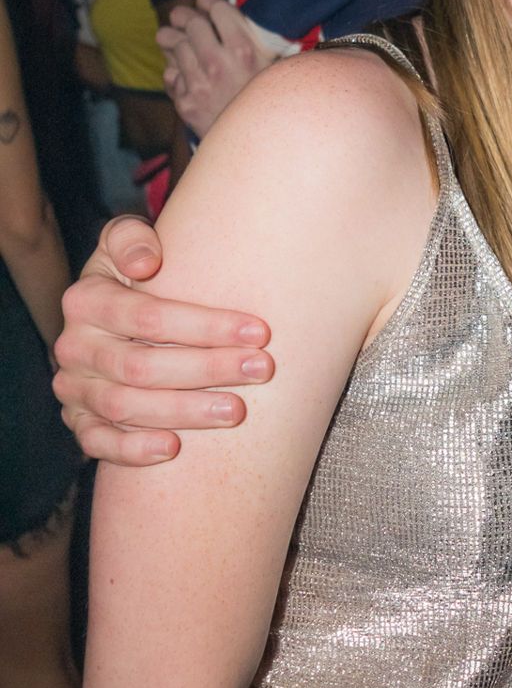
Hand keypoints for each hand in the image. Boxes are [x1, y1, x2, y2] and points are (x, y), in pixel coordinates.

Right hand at [53, 215, 272, 464]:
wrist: (112, 315)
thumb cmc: (137, 276)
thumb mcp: (126, 242)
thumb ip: (130, 237)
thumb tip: (146, 263)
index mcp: (86, 300)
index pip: (148, 317)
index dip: (205, 326)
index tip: (259, 331)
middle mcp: (74, 346)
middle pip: (142, 366)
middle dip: (208, 369)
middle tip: (262, 369)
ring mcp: (74, 387)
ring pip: (126, 407)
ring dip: (184, 412)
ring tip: (236, 409)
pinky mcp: (79, 421)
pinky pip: (98, 442)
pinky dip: (132, 450)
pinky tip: (174, 449)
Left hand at [158, 0, 274, 136]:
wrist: (262, 147)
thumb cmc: (271, 104)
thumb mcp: (274, 68)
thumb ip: (255, 42)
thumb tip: (227, 18)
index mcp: (245, 50)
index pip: (218, 10)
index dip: (208, 1)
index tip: (205, 1)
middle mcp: (218, 63)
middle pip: (192, 23)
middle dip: (185, 16)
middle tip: (182, 16)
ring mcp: (199, 83)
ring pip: (175, 45)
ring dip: (173, 39)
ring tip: (173, 38)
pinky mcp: (186, 103)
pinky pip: (171, 75)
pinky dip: (175, 73)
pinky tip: (183, 74)